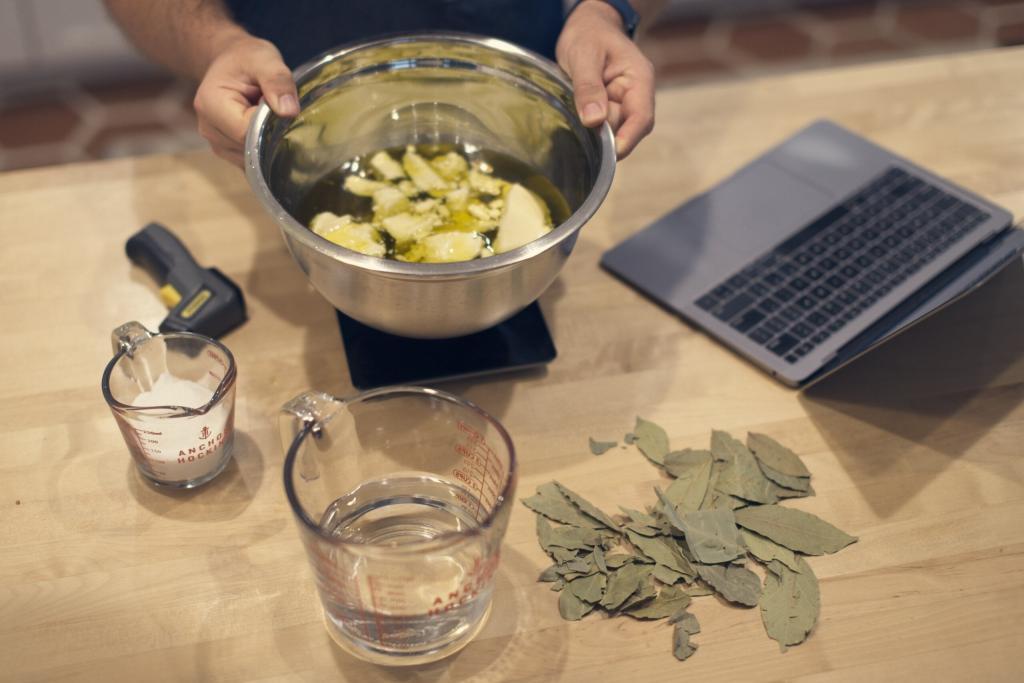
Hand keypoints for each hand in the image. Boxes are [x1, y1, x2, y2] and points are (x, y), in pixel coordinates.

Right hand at [192, 34, 298, 166]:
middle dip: (271, 135)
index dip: (270, 125)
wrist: (230, 62)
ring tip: (269, 117)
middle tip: (278, 112)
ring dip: (269, 143)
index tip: (280, 108)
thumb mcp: (265, 59)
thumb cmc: (246, 58)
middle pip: (250, 150)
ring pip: (254, 159)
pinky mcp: (228, 152)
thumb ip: (278, 81)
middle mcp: (209, 130)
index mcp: (211, 106)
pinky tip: (268, 130)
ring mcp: (217, 144)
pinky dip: (265, 150)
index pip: (247, 132)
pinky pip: (253, 161)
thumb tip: (289, 111)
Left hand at [556, 0, 655, 158]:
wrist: (588, 26)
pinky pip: (601, 126)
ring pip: (611, 131)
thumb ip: (588, 87)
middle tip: (577, 130)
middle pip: (625, 129)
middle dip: (603, 135)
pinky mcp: (609, 110)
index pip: (642, 117)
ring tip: (573, 115)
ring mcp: (623, 104)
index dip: (628, 138)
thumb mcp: (584, 56)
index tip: (612, 154)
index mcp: (639, 80)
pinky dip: (588, 127)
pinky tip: (574, 120)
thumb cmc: (589, 34)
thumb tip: (594, 120)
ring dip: (593, 131)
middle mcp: (635, 96)